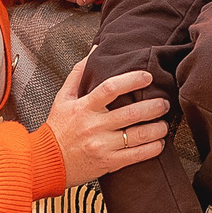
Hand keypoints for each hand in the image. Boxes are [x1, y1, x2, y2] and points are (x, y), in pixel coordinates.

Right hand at [47, 58, 168, 186]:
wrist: (46, 161)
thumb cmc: (57, 128)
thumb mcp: (63, 98)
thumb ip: (79, 73)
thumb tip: (96, 49)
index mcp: (84, 107)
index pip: (110, 88)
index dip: (132, 80)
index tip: (148, 76)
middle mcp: (94, 126)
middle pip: (131, 113)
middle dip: (154, 107)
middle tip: (164, 103)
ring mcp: (102, 145)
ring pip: (138, 135)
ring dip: (158, 129)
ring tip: (165, 124)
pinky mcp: (108, 163)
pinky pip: (136, 156)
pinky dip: (153, 148)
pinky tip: (159, 143)